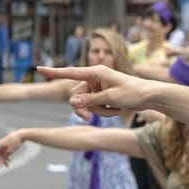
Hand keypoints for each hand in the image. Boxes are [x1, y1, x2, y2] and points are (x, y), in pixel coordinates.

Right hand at [0, 131, 23, 167]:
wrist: (20, 135)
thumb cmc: (15, 141)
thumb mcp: (12, 149)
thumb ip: (7, 154)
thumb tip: (4, 158)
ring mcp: (3, 146)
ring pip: (1, 155)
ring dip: (3, 160)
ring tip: (7, 166)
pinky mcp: (7, 147)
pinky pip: (5, 153)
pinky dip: (6, 157)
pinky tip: (8, 162)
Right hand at [38, 65, 152, 119]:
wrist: (151, 97)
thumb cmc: (134, 93)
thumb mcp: (111, 98)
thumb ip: (90, 100)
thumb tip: (72, 102)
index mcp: (96, 73)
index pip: (71, 72)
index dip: (54, 72)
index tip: (38, 69)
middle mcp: (96, 78)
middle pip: (77, 95)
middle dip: (83, 107)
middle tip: (87, 119)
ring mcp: (100, 87)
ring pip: (87, 103)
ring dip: (98, 111)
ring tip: (114, 111)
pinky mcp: (104, 95)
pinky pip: (96, 106)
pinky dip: (105, 111)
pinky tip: (117, 111)